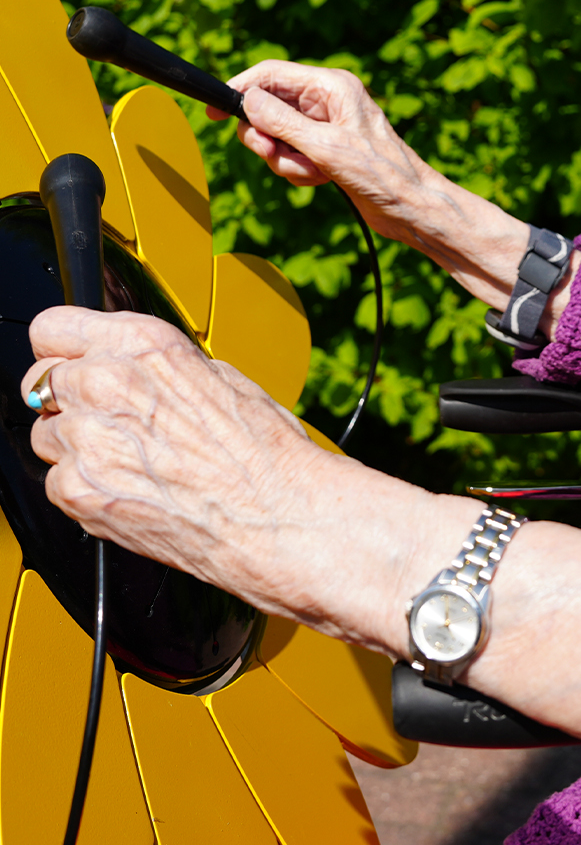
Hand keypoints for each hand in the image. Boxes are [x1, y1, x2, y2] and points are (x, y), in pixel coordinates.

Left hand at [20, 306, 322, 617]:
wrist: (275, 516)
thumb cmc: (262, 451)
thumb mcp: (218, 375)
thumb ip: (157, 365)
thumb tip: (133, 369)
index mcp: (142, 344)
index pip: (51, 328)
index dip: (62, 348)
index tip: (70, 361)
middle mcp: (107, 384)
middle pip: (40, 382)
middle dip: (69, 399)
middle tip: (108, 420)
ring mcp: (88, 440)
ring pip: (45, 435)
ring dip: (76, 446)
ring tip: (130, 460)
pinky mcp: (80, 492)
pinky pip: (56, 483)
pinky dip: (85, 488)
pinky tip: (129, 488)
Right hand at [208, 60, 440, 244]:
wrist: (411, 207)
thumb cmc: (381, 173)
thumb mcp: (325, 148)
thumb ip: (283, 122)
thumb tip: (247, 99)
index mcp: (331, 86)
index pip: (271, 74)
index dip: (240, 88)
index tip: (214, 111)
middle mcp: (327, 101)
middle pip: (268, 107)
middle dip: (267, 137)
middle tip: (275, 155)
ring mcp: (326, 126)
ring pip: (277, 136)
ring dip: (286, 160)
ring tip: (313, 173)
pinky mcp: (326, 150)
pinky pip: (291, 155)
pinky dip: (298, 170)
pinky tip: (321, 180)